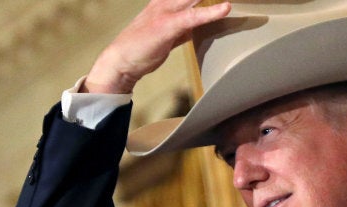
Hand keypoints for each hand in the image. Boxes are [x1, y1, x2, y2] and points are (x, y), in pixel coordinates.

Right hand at [82, 0, 230, 93]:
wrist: (121, 62)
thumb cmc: (141, 50)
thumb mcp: (165, 35)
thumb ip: (181, 29)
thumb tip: (195, 28)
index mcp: (162, 3)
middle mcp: (164, 3)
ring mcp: (166, 12)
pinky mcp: (168, 25)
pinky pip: (194, 16)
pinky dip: (212, 12)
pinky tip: (226, 7)